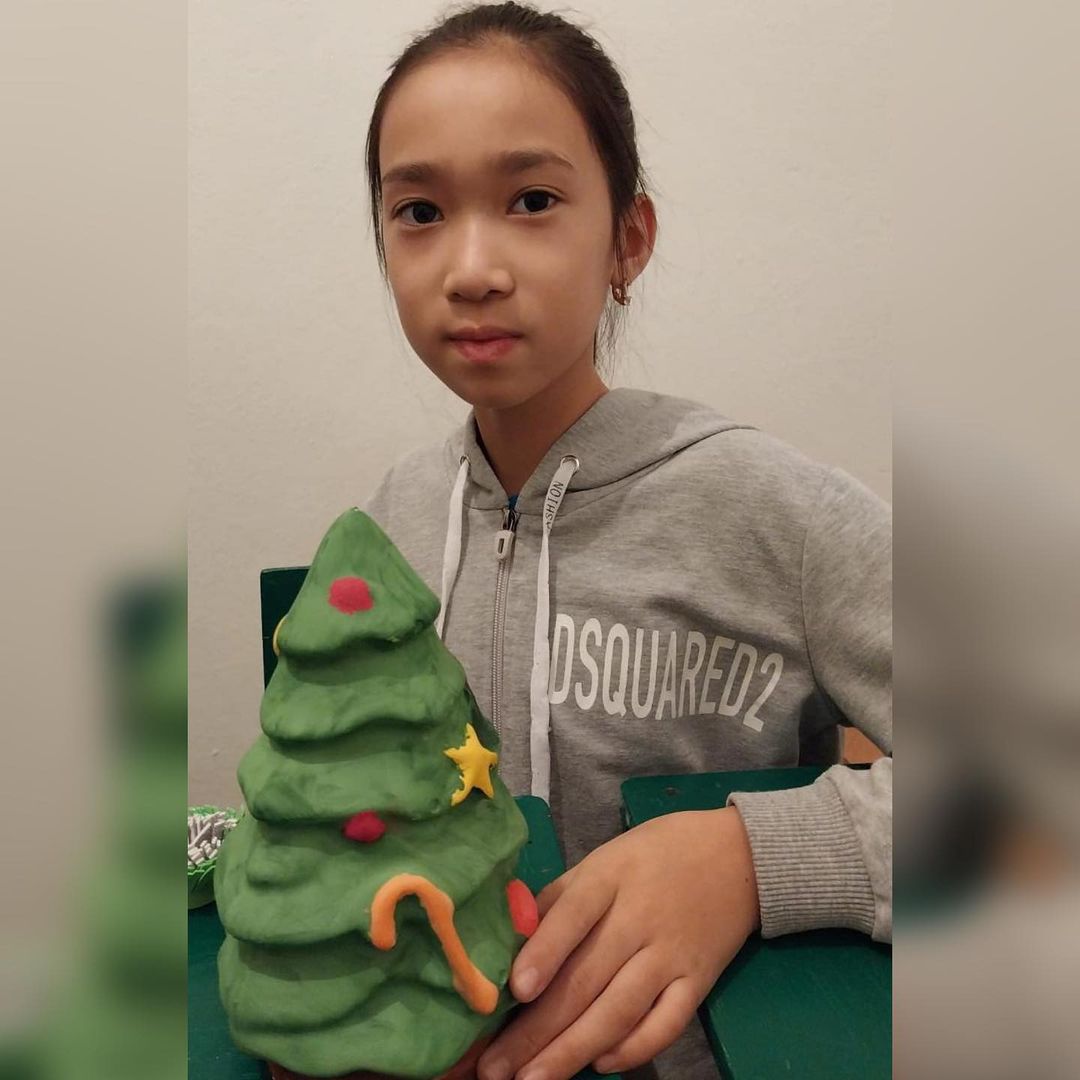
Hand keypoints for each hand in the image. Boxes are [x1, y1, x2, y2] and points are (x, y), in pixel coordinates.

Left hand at [477, 807, 759, 1079]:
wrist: (738, 855)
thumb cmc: (655, 854)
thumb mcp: (604, 859)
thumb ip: (559, 898)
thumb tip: (509, 938)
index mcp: (610, 877)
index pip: (574, 914)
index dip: (545, 951)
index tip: (516, 990)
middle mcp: (640, 918)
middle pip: (586, 977)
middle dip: (537, 1028)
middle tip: (495, 1067)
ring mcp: (671, 954)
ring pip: (620, 1009)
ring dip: (574, 1049)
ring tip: (534, 1079)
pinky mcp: (699, 982)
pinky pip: (666, 1023)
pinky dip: (634, 1046)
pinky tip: (601, 1064)